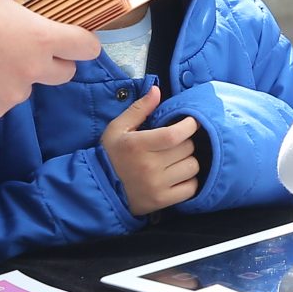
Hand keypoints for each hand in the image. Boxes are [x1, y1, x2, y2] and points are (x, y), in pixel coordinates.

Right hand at [0, 0, 99, 119]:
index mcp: (41, 39)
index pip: (86, 49)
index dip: (86, 43)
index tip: (77, 39)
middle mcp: (32, 72)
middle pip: (65, 74)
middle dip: (55, 62)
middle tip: (30, 47)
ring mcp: (11, 96)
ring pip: (28, 88)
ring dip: (19, 77)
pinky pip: (0, 102)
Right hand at [102, 85, 201, 214]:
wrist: (100, 189)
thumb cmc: (110, 155)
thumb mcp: (118, 128)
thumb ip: (139, 109)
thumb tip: (156, 90)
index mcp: (138, 145)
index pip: (174, 135)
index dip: (189, 126)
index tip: (192, 122)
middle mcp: (149, 166)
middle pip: (187, 149)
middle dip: (186, 141)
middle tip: (178, 141)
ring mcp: (157, 186)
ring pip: (192, 167)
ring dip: (189, 160)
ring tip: (177, 158)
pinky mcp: (162, 201)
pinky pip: (191, 188)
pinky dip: (190, 180)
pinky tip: (179, 175)